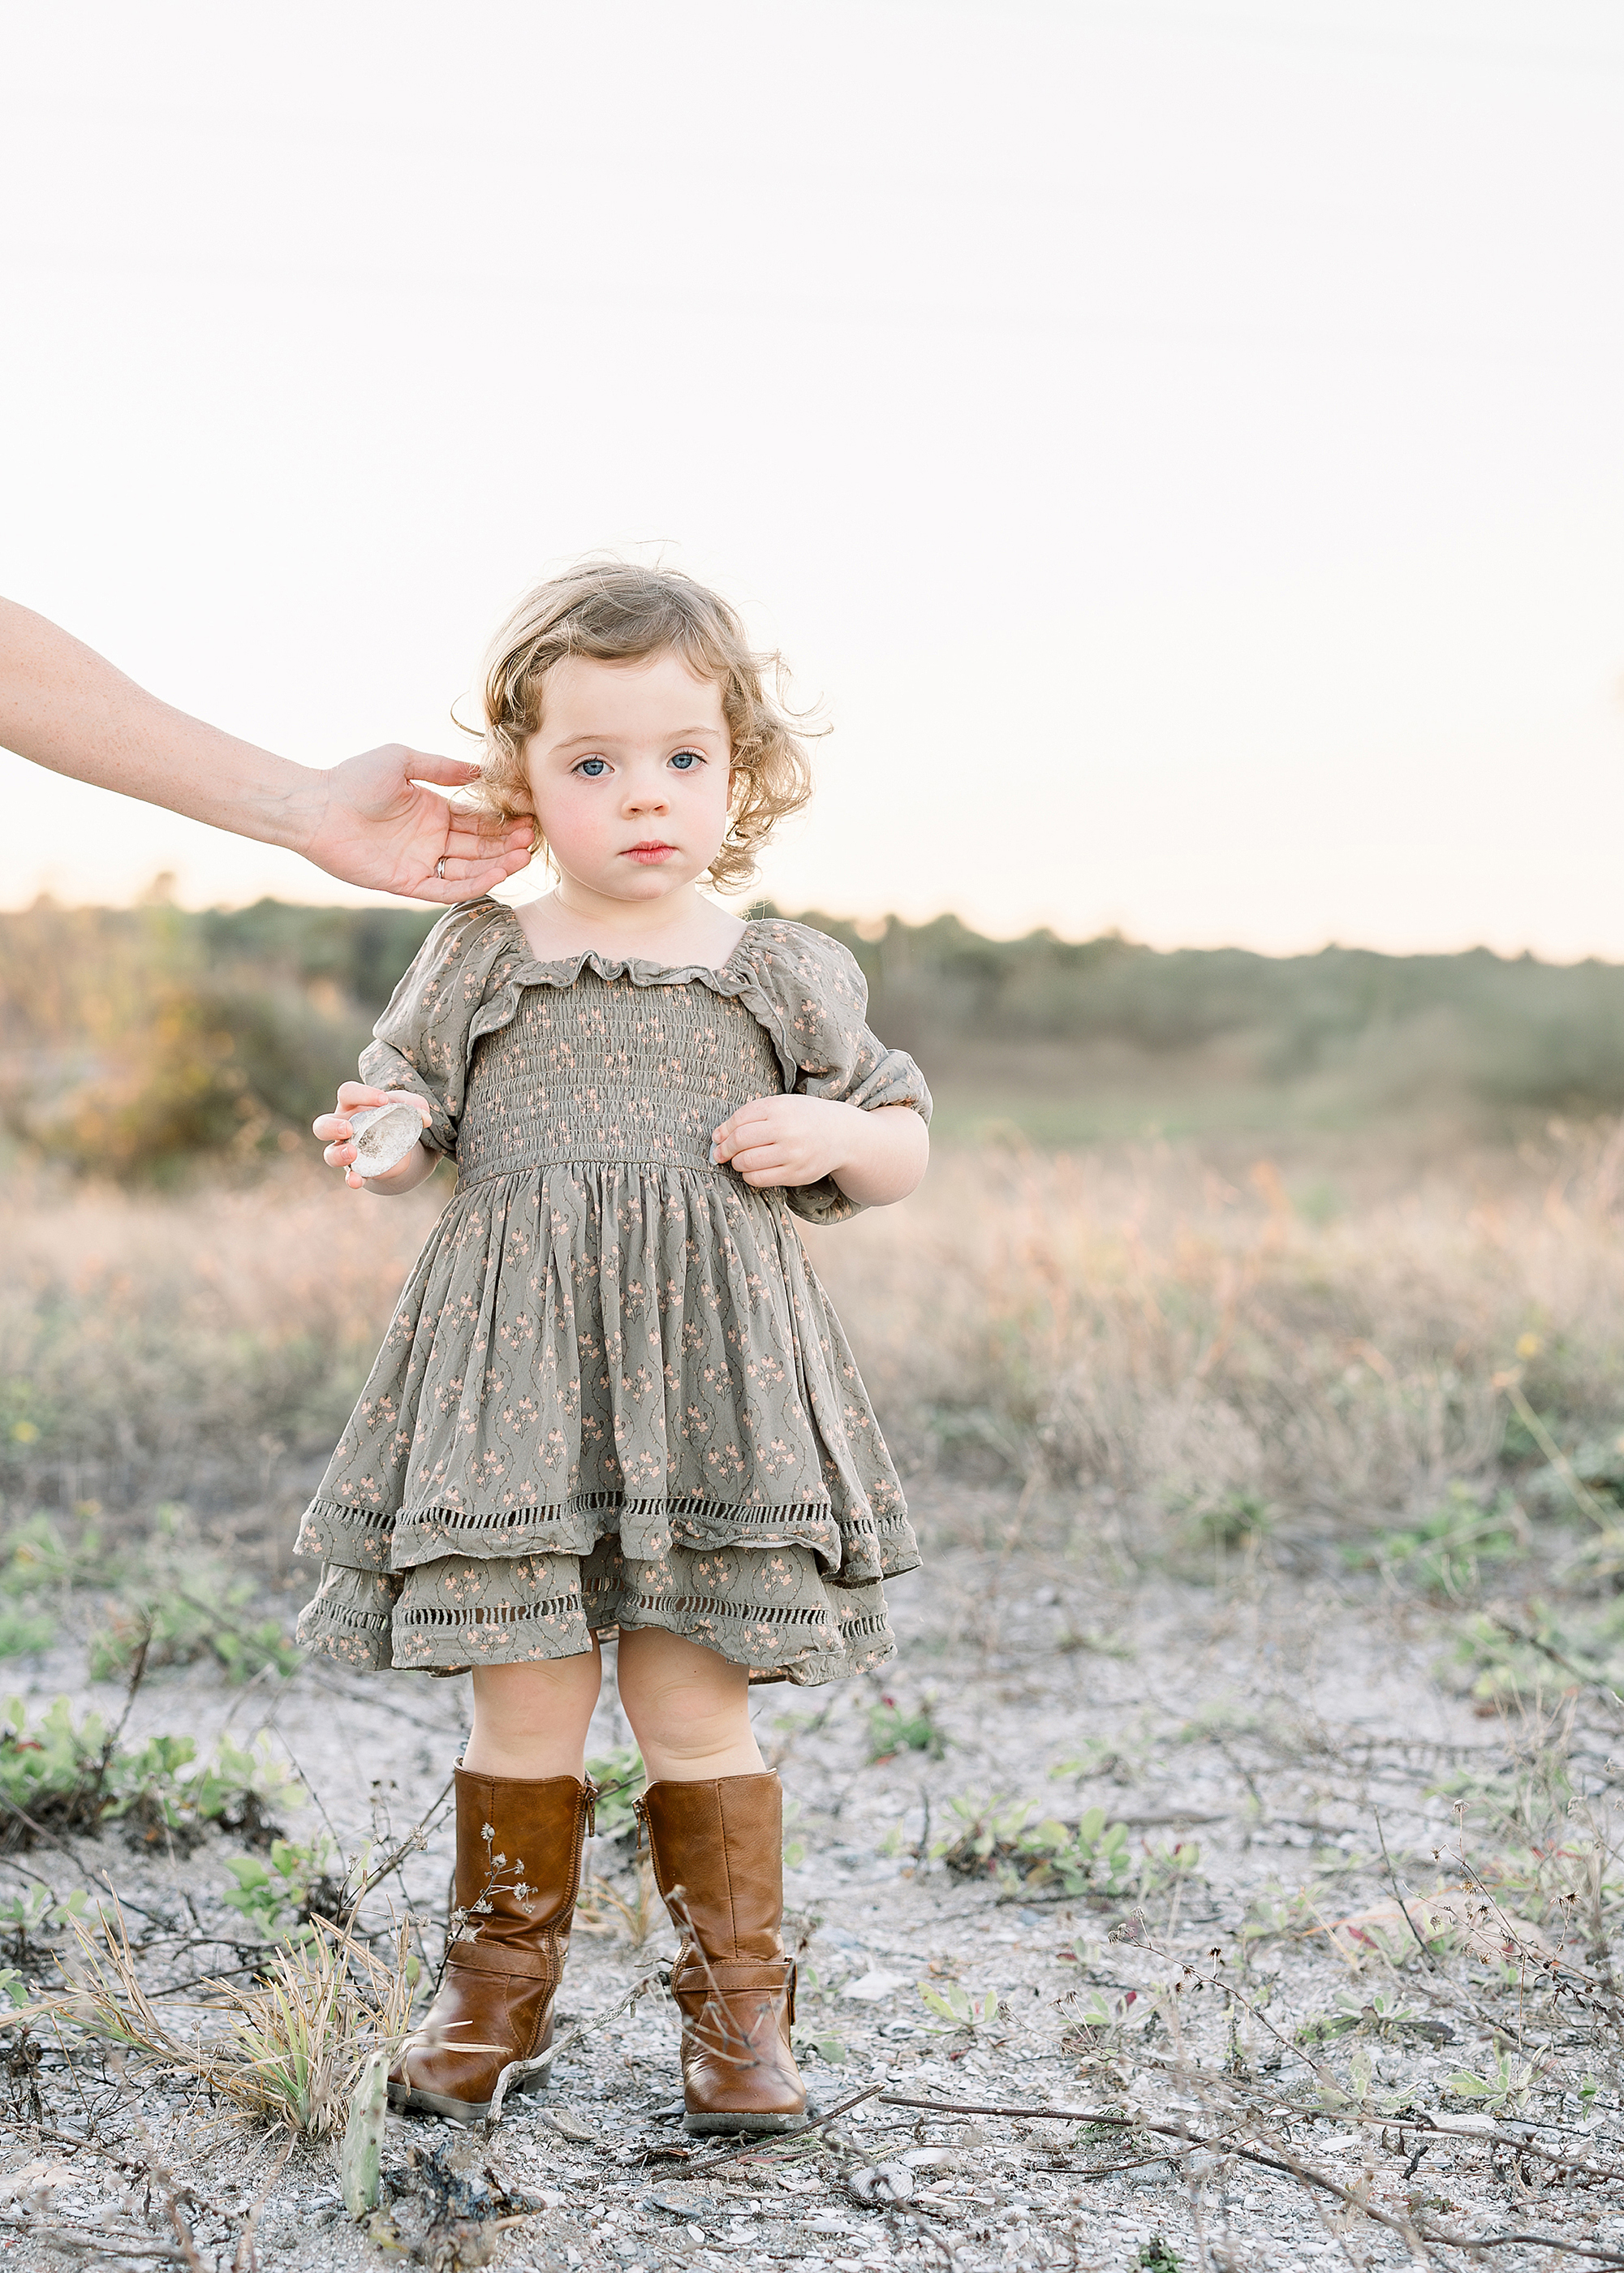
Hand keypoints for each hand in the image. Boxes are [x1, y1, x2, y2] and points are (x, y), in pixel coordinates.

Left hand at [302, 745, 535, 901]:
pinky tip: (495, 874)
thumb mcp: (403, 760)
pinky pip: (446, 889)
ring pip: (468, 869)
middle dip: (506, 843)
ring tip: (522, 856)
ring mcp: (420, 862)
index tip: (528, 815)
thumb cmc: (354, 777)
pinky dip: (472, 884)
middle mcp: (431, 839)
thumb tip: (480, 771)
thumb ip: (442, 767)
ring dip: (497, 864)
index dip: (503, 820)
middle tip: (532, 839)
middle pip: (479, 846)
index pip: (477, 820)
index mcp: (433, 811)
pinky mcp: (406, 882)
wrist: (317, 806)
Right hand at [314, 1082, 433, 1188]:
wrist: (401, 1145)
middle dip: (332, 1127)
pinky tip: (357, 1180)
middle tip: (348, 1128)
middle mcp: (343, 1127)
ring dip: (338, 1154)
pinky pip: (349, 1175)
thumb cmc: (396, 1117)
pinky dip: (352, 1179)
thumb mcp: (406, 1107)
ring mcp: (346, 1150)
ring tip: (353, 1153)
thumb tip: (424, 1117)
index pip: (347, 1092)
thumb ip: (414, 1106)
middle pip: (322, 1125)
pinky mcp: (357, 1169)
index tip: (384, 1100)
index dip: (362, 1094)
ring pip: (329, 1153)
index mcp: (353, 1105)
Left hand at [710, 1095, 859, 1188]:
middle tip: (722, 1153)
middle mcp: (786, 1130)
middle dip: (725, 1149)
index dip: (723, 1130)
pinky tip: (753, 1170)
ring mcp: (792, 1154)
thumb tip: (717, 1137)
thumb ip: (751, 1116)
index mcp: (780, 1107)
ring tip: (740, 1160)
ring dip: (736, 1163)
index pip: (739, 1119)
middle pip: (740, 1141)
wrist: (841, 1135)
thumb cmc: (804, 1118)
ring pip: (746, 1162)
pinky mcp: (796, 1174)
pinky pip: (759, 1179)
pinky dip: (748, 1175)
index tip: (718, 1137)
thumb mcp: (781, 1105)